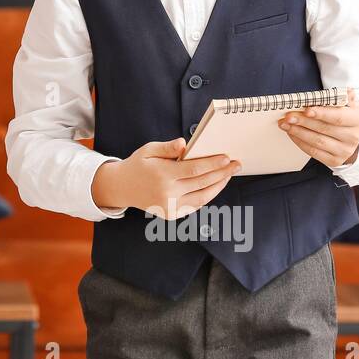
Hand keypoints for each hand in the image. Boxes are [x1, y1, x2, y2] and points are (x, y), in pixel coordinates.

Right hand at [98, 138, 239, 220]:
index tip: (227, 158)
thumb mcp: (148, 150)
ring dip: (219, 186)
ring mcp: (170, 206)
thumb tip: (184, 144)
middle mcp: (167, 193)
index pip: (194, 170)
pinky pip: (195, 205)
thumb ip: (168, 148)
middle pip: (202, 183)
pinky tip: (215, 185)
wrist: (122, 187)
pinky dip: (207, 195)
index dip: (213, 164)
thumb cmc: (138, 165)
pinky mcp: (171, 214)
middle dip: (222, 173)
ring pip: (203, 197)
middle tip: (236, 165)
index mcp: (162, 175)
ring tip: (228, 175)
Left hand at [277, 89, 358, 167]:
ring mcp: (344, 151)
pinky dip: (300, 142)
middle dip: (303, 121)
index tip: (306, 109)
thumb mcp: (349, 104)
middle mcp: (353, 137)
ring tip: (285, 124)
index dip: (321, 114)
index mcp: (358, 119)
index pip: (338, 117)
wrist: (355, 137)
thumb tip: (343, 92)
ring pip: (317, 141)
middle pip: (324, 129)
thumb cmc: (347, 116)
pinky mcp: (335, 160)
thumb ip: (343, 97)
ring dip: (298, 132)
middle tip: (288, 116)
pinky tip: (291, 133)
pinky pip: (314, 152)